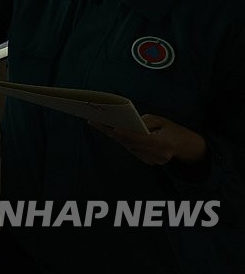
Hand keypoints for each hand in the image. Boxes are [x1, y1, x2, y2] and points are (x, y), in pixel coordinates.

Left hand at [89, 114, 207, 165]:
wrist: (186, 146)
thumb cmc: (173, 130)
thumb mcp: (163, 121)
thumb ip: (147, 121)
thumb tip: (130, 122)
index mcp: (163, 144)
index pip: (140, 139)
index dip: (125, 133)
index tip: (111, 126)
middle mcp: (157, 156)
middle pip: (130, 143)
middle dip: (112, 131)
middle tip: (95, 121)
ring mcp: (153, 161)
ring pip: (128, 146)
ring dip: (113, 135)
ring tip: (97, 123)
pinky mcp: (148, 161)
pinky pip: (131, 149)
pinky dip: (121, 140)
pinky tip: (109, 130)